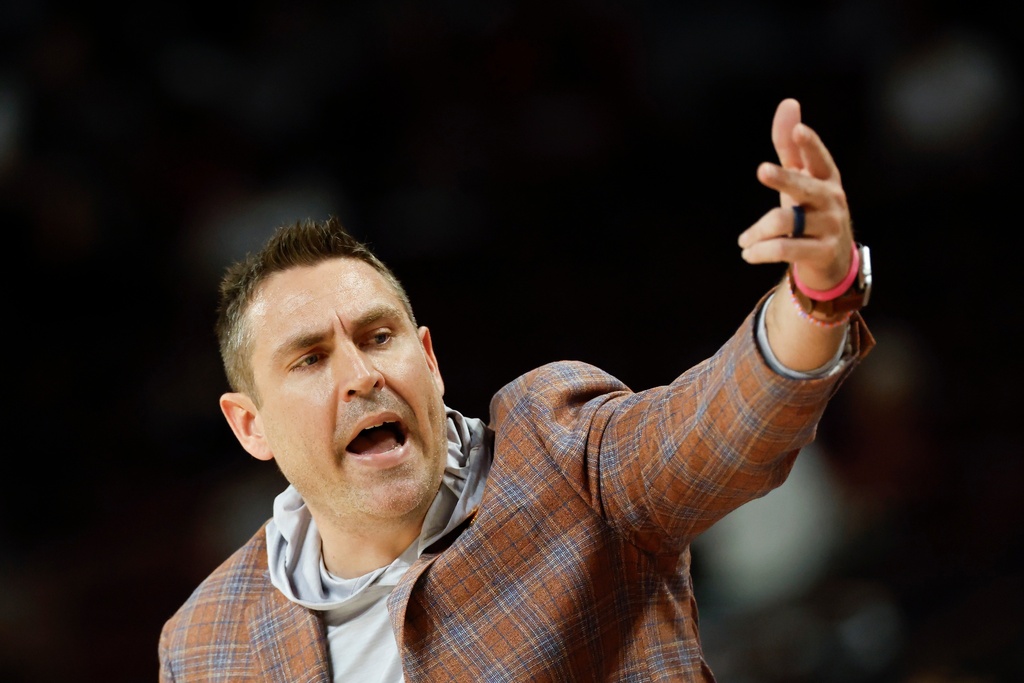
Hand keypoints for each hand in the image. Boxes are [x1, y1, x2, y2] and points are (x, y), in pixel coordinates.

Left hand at [737, 98, 853, 290]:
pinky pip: (785, 248)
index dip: (809, 144)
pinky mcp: (822, 252)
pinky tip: (748, 253)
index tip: (799, 130)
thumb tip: (788, 102)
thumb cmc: (811, 209)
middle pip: (803, 187)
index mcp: (826, 178)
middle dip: (783, 178)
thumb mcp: (801, 178)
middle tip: (762, 170)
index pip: (818, 158)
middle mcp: (831, 199)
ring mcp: (829, 226)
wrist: (833, 260)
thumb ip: (790, 146)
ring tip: (744, 241)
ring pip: (785, 221)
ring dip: (757, 232)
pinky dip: (761, 250)